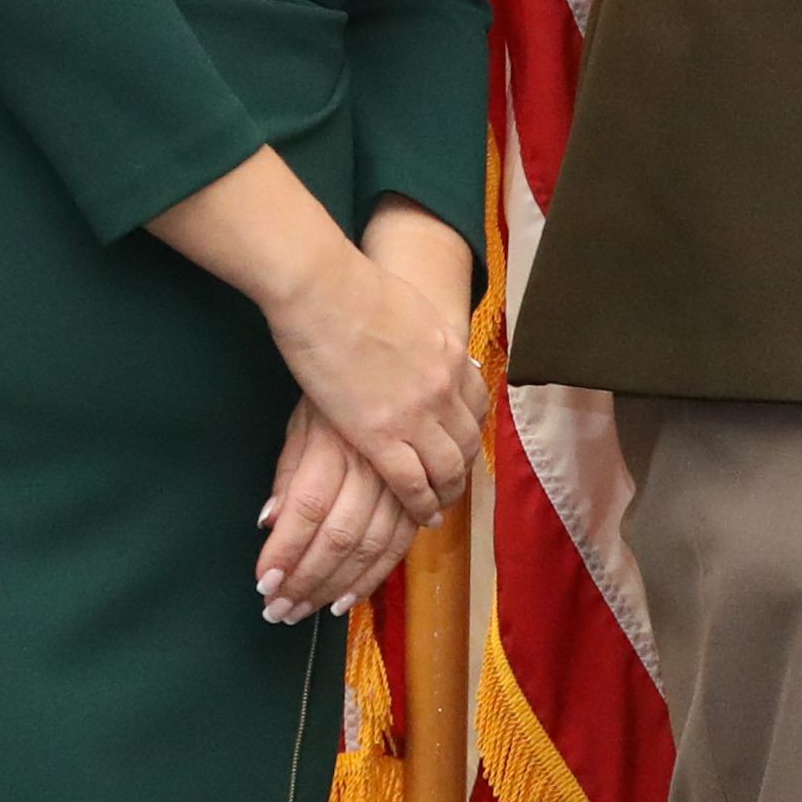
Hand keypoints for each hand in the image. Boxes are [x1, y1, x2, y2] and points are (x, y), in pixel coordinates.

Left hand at [256, 408, 423, 621]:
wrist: (402, 360)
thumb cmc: (341, 390)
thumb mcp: (304, 420)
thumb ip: (288, 471)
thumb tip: (269, 522)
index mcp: (335, 445)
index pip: (306, 509)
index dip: (286, 551)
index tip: (264, 584)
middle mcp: (372, 465)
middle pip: (339, 535)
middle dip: (306, 580)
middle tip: (278, 612)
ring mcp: (404, 480)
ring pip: (371, 546)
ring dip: (336, 586)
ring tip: (305, 612)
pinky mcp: (424, 492)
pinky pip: (402, 542)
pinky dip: (374, 576)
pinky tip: (348, 599)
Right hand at [266, 241, 485, 530]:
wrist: (324, 286)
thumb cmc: (352, 285)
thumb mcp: (407, 307)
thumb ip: (419, 332)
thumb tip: (416, 337)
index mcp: (450, 353)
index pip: (477, 403)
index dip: (471, 429)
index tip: (461, 444)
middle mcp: (444, 386)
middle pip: (468, 440)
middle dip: (464, 466)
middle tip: (453, 483)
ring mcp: (416, 413)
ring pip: (448, 467)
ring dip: (447, 491)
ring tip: (440, 507)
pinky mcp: (380, 434)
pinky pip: (412, 482)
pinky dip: (421, 504)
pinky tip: (421, 516)